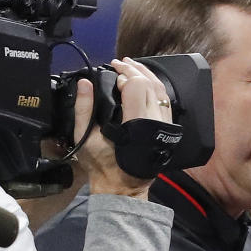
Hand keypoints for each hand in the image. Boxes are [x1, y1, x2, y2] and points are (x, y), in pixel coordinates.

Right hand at [79, 58, 173, 197]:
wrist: (123, 187)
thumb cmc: (102, 164)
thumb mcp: (85, 138)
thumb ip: (83, 109)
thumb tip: (84, 83)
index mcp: (135, 123)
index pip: (137, 87)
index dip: (125, 76)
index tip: (113, 73)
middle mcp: (154, 121)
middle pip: (149, 84)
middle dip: (134, 70)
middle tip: (118, 64)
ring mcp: (164, 125)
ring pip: (161, 90)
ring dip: (146, 74)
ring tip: (131, 66)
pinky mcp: (167, 128)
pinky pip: (165, 101)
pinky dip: (155, 86)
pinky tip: (145, 80)